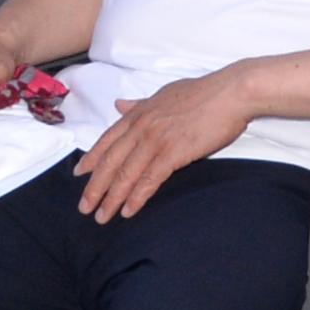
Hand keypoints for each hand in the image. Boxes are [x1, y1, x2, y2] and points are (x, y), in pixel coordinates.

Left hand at [75, 67, 249, 222]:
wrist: (231, 93)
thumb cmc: (203, 93)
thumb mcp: (164, 95)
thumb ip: (140, 104)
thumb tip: (120, 105)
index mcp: (138, 114)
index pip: (107, 140)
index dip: (91, 159)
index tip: (78, 174)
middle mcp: (140, 127)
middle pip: (110, 162)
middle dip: (94, 187)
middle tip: (84, 207)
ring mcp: (155, 139)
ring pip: (125, 174)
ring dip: (111, 199)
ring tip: (102, 217)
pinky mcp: (173, 152)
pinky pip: (149, 179)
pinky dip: (137, 197)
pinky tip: (128, 211)